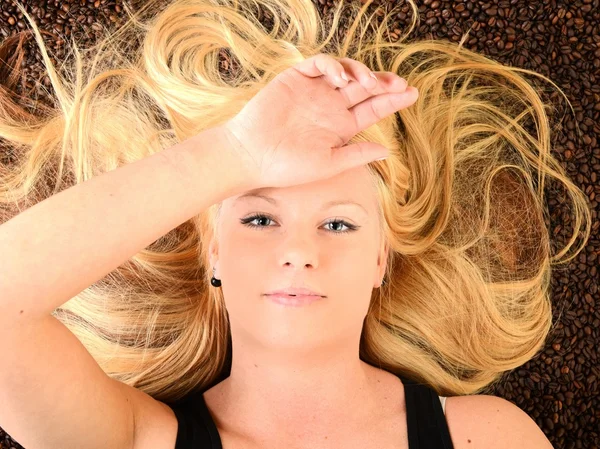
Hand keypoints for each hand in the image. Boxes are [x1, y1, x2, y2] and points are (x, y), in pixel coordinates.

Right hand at [221, 52, 418, 189]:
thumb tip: (387, 151)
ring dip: (361, 73)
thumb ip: (356, 155)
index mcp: (342, 127)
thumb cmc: (287, 166)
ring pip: (346, 72)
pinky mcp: (297, 78)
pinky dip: (332, 66)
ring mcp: (315, 91)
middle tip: (399, 84)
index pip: (373, 109)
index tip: (412, 94)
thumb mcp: (328, 164)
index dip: (393, 100)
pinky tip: (339, 80)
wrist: (252, 156)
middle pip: (365, 87)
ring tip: (369, 84)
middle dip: (384, 83)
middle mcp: (331, 106)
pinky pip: (320, 64)